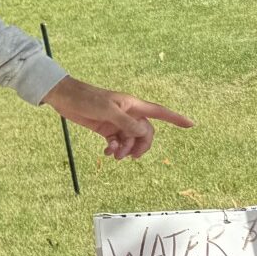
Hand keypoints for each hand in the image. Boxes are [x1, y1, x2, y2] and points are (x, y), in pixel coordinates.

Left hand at [43, 76, 192, 159]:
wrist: (65, 98)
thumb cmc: (87, 99)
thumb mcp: (108, 111)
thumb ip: (126, 123)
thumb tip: (143, 133)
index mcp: (133, 105)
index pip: (160, 112)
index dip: (176, 119)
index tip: (191, 125)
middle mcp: (128, 114)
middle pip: (145, 133)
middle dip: (141, 145)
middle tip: (131, 157)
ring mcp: (117, 122)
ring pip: (130, 140)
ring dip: (125, 149)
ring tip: (113, 154)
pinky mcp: (105, 129)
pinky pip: (117, 142)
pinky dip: (114, 149)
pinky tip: (107, 152)